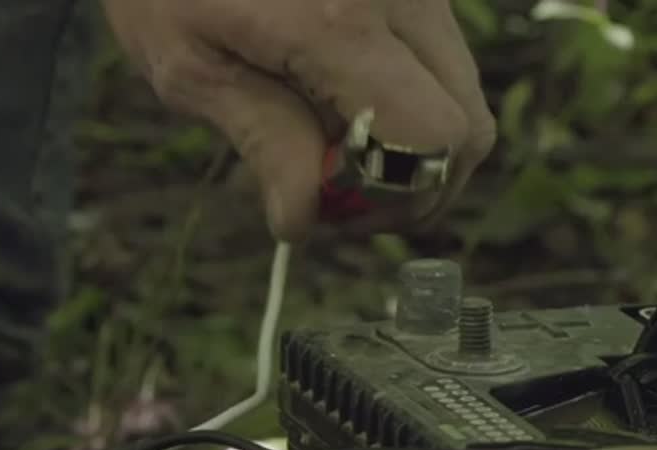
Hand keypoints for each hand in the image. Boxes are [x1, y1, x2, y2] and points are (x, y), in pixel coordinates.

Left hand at [99, 0, 495, 241]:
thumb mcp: (189, 62)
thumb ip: (262, 140)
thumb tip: (303, 220)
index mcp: (342, 22)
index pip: (432, 139)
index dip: (398, 196)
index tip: (336, 214)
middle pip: (467, 126)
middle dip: (418, 181)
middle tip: (346, 198)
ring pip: (462, 95)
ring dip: (417, 142)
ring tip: (342, 150)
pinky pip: (439, 60)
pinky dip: (407, 99)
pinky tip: (346, 100)